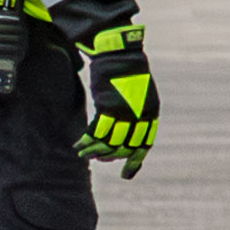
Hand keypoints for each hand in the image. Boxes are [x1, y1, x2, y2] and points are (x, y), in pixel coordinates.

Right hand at [78, 27, 159, 175]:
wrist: (120, 53)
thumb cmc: (128, 73)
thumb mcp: (141, 94)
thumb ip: (138, 114)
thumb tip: (128, 133)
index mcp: (150, 113)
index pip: (144, 144)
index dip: (134, 161)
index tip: (126, 175)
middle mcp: (139, 116)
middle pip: (124, 146)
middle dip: (110, 156)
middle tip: (99, 159)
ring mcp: (123, 112)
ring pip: (108, 142)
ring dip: (95, 151)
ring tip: (85, 154)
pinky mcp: (107, 107)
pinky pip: (95, 132)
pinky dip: (86, 141)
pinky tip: (78, 145)